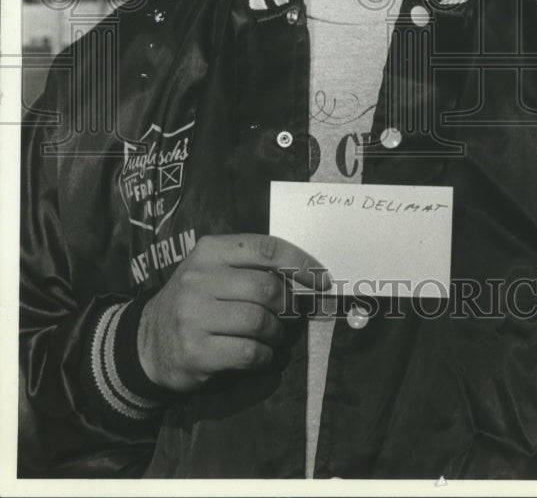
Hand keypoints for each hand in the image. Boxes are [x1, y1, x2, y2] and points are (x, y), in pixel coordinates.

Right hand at [137, 233, 329, 391]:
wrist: (147, 341)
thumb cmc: (194, 300)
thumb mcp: (213, 270)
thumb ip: (249, 266)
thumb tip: (304, 275)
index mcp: (209, 251)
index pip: (265, 248)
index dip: (300, 263)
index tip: (321, 278)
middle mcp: (199, 279)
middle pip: (266, 288)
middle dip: (287, 304)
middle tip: (289, 314)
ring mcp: (195, 316)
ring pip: (260, 321)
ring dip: (277, 332)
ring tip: (274, 335)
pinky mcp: (197, 352)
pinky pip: (250, 352)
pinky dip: (265, 355)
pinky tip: (261, 353)